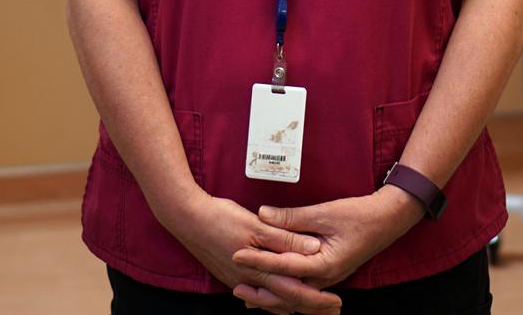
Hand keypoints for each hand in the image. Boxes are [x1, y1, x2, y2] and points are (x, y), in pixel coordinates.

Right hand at [158, 192, 341, 314]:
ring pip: (270, 301)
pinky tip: (277, 299)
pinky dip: (272, 300)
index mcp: (258, 270)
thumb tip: (315, 248)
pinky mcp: (230, 275)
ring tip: (310, 307)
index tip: (337, 302)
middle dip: (310, 308)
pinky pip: (257, 295)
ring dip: (292, 305)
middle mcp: (248, 281)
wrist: (185, 217)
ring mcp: (237, 280)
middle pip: (285, 302)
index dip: (317, 299)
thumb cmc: (219, 218)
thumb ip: (286, 239)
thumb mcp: (256, 224)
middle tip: (331, 310)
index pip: (294, 292)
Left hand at [229, 188, 425, 307]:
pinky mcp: (327, 272)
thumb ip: (292, 217)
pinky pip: (302, 287)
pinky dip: (284, 288)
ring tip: (246, 293)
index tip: (237, 255)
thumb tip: (263, 214)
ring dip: (271, 293)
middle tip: (235, 285)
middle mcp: (326, 277)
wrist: (387, 220)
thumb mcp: (324, 212)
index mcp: (326, 264)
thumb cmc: (359, 215)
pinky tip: (268, 286)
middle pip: (288, 290)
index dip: (259, 260)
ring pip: (295, 292)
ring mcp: (328, 277)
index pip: (285, 266)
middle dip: (261, 290)